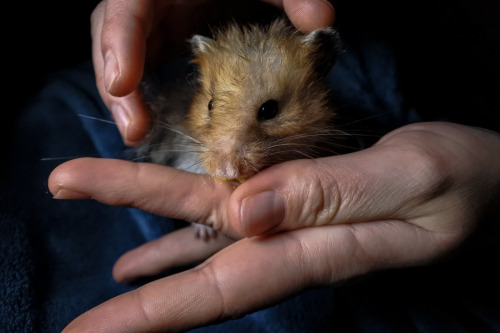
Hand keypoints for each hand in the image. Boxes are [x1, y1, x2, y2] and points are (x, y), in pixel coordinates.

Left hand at [49, 122, 499, 331]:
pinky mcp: (303, 200)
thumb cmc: (468, 182)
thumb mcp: (412, 178)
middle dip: (130, 284)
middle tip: (70, 303)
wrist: (491, 179)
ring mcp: (296, 222)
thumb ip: (330, 195)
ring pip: (207, 229)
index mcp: (318, 247)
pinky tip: (156, 240)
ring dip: (145, 233)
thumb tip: (242, 211)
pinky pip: (233, 212)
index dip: (152, 312)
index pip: (220, 287)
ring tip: (96, 260)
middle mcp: (295, 242)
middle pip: (197, 260)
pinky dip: (187, 225)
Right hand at [90, 0, 335, 145]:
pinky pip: (142, 71)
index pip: (125, 8)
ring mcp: (155, 27)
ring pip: (123, 60)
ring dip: (128, 100)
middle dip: (117, 86)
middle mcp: (151, 6)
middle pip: (112, 41)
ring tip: (139, 133)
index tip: (122, 82)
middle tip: (133, 128)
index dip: (118, 43)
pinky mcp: (163, 44)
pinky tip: (154, 123)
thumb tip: (321, 20)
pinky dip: (144, 98)